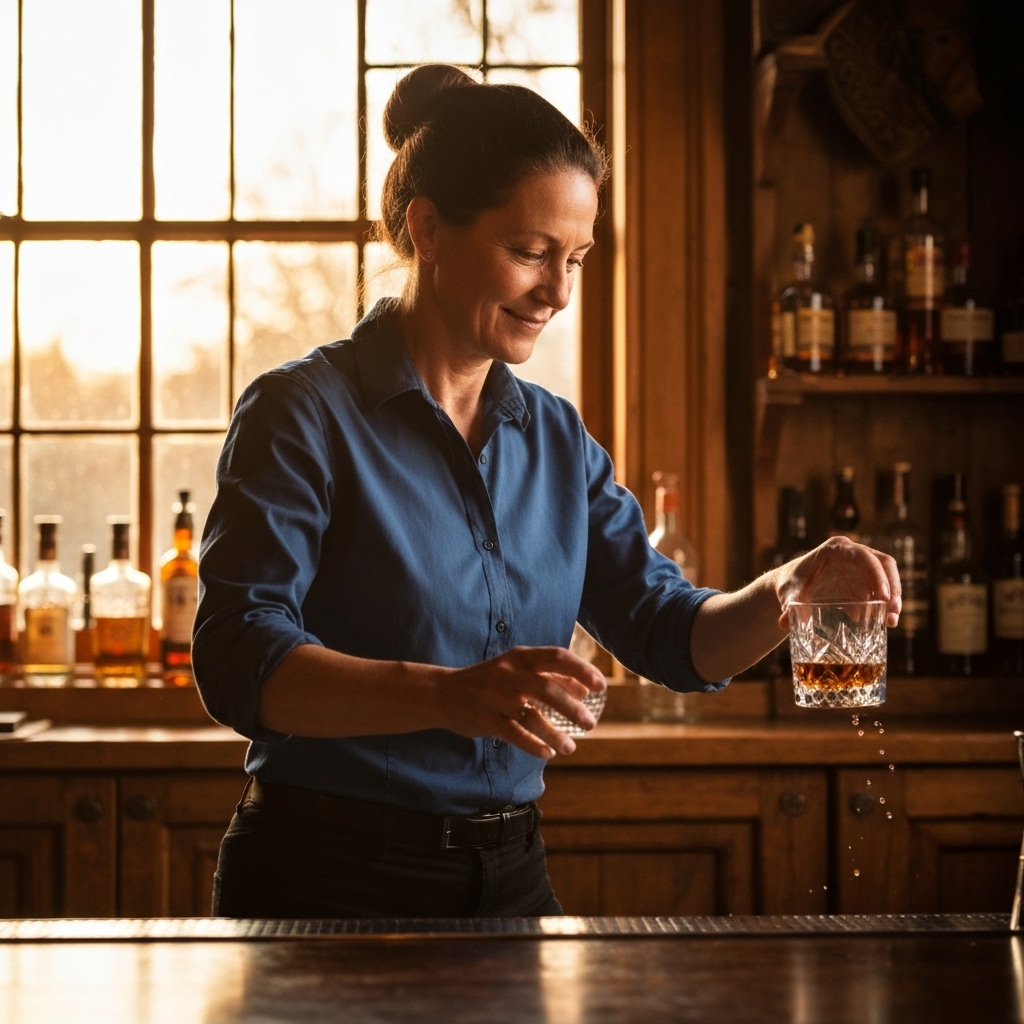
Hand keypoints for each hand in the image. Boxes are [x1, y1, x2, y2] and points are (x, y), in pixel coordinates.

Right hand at [438, 646, 606, 758]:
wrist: (444, 692)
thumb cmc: (490, 681)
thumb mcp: (517, 670)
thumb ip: (550, 676)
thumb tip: (585, 688)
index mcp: (520, 657)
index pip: (557, 657)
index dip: (582, 670)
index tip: (602, 686)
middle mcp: (508, 674)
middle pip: (547, 688)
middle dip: (572, 708)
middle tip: (591, 723)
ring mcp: (496, 697)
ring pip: (531, 715)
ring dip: (555, 733)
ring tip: (571, 748)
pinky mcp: (486, 719)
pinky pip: (514, 733)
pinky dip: (533, 744)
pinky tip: (548, 753)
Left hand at [774, 537, 901, 627]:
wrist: (791, 585)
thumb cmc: (790, 584)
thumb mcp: (788, 593)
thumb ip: (789, 605)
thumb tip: (785, 624)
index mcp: (836, 548)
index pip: (864, 556)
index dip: (877, 574)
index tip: (884, 597)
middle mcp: (852, 552)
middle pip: (883, 564)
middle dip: (893, 587)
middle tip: (893, 612)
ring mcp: (860, 565)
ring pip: (887, 576)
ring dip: (893, 598)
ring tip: (891, 621)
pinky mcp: (863, 579)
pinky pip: (880, 589)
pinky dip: (884, 605)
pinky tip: (883, 622)